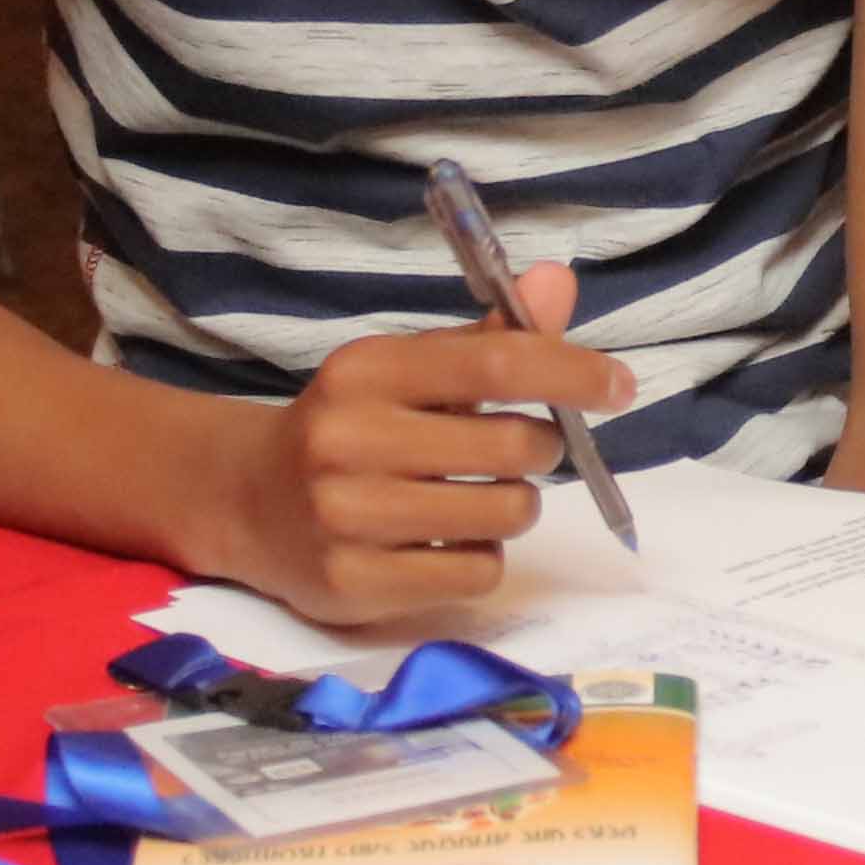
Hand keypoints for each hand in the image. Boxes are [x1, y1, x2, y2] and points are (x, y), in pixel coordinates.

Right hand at [200, 266, 625, 624]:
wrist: (247, 500)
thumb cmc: (353, 427)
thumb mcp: (408, 372)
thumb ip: (488, 338)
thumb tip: (559, 282)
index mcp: (367, 370)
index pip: (494, 362)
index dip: (571, 373)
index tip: (617, 386)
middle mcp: (349, 439)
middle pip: (513, 447)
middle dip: (541, 449)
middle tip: (522, 451)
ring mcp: (346, 516)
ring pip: (504, 516)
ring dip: (514, 507)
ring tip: (476, 498)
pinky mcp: (353, 582)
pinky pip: (475, 574)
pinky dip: (479, 559)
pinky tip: (440, 543)